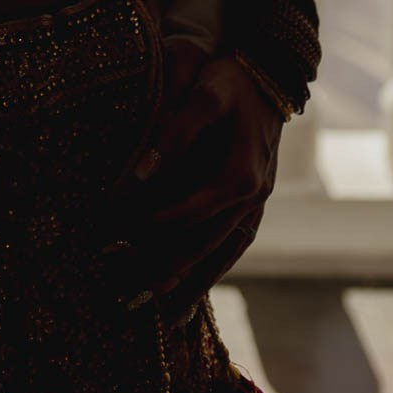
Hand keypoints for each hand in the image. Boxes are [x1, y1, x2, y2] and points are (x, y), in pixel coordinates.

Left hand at [110, 48, 283, 325]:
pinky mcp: (249, 204)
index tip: (122, 239)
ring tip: (161, 318)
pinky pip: (229, 247)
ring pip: (221, 254)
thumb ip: (172, 133)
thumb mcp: (203, 95)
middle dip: (169, 272)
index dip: (157, 226)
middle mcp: (253, 198)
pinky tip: (188, 295)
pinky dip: (208, 271)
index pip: (195, 210)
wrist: (270, 73)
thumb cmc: (230, 81)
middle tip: (132, 298)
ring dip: (191, 284)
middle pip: (208, 245)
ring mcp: (255, 205)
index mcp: (242, 173)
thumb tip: (138, 174)